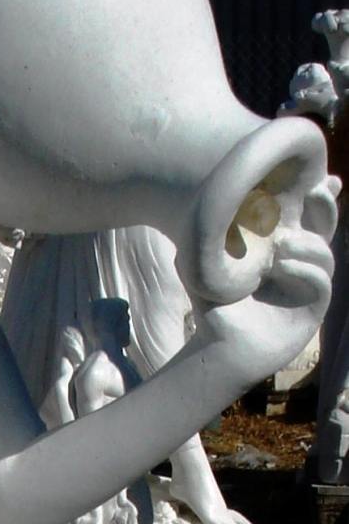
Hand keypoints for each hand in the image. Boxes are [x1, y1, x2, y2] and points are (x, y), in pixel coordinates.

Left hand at [203, 205, 334, 387]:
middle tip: (317, 190)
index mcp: (282, 250)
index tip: (319, 174)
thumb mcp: (209, 268)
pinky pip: (322, 285)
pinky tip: (283, 267)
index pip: (304, 217)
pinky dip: (306, 272)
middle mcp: (300, 265)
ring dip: (308, 244)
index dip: (316, 196)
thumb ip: (208, 241)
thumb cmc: (215, 307)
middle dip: (326, 207)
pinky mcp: (312, 312)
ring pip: (326, 256)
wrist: (218, 348)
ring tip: (281, 243)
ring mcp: (308, 288)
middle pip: (325, 230)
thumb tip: (197, 207)